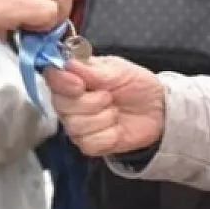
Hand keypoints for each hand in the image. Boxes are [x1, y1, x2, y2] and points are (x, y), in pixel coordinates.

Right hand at [44, 56, 166, 156]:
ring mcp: (77, 124)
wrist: (157, 108)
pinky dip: (108, 136)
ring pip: (75, 126)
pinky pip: (89, 143)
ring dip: (103, 118)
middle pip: (61, 105)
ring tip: (114, 110)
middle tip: (109, 96)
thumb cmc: (136, 84)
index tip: (79, 85)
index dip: (62, 83)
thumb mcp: (118, 70)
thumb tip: (67, 64)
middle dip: (90, 102)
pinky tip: (115, 128)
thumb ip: (92, 70)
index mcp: (74, 77)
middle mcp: (70, 101)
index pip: (52, 78)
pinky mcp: (88, 144)